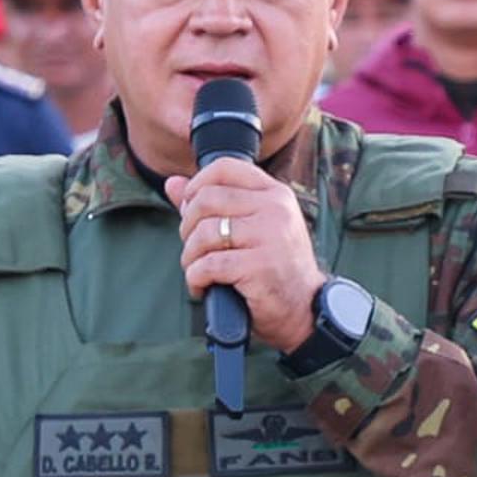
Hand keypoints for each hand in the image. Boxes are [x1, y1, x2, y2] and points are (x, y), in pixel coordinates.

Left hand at [165, 156, 324, 353]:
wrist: (304, 309)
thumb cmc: (275, 268)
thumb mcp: (253, 227)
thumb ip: (214, 203)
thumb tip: (172, 183)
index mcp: (275, 193)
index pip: (225, 167)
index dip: (196, 184)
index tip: (190, 208)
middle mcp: (275, 209)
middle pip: (207, 199)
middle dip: (188, 227)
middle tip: (194, 249)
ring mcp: (270, 236)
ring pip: (204, 233)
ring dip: (190, 256)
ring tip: (197, 270)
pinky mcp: (259, 266)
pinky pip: (208, 265)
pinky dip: (196, 279)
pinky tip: (202, 288)